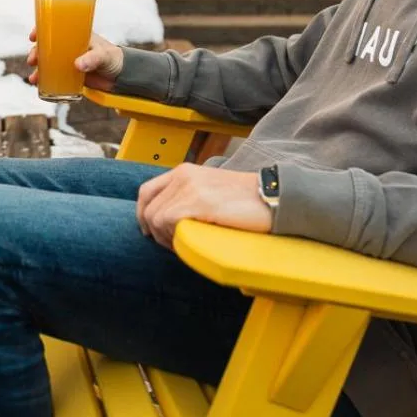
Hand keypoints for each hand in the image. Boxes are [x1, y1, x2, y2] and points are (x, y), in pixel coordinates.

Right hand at [25, 28, 123, 91]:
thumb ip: (92, 59)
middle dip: (36, 52)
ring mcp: (68, 60)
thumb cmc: (113, 58)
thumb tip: (77, 65)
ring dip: (38, 68)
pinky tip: (38, 85)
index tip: (33, 36)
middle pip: (46, 46)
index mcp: (76, 35)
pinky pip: (53, 75)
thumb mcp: (103, 55)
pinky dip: (44, 80)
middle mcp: (69, 46)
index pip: (55, 27)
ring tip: (34, 79)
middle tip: (33, 60)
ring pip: (47, 61)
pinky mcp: (70, 74)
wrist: (121, 76)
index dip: (41, 29)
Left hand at [135, 163, 272, 249]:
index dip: (144, 215)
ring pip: (155, 217)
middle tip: (171, 245)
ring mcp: (189, 187)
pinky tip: (187, 243)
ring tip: (182, 245)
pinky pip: (169, 221)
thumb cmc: (246, 200)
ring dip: (164, 237)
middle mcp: (183, 175)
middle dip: (154, 231)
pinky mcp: (199, 201)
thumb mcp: (210, 191)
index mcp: (184, 171)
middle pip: (149, 208)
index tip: (151, 232)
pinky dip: (173, 237)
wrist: (272, 196)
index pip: (147, 191)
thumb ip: (188, 198)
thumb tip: (168, 221)